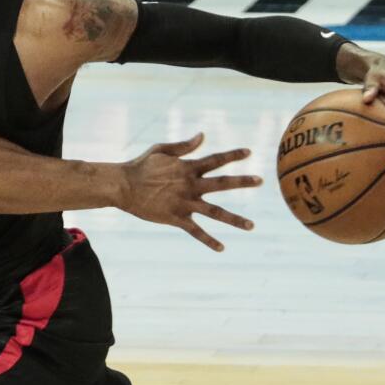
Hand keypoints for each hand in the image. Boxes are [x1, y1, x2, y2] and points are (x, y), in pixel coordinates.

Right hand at [120, 133, 259, 250]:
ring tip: (251, 226)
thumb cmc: (140, 166)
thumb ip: (184, 146)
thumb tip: (203, 135)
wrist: (123, 186)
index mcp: (187, 168)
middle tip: (260, 180)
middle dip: (242, 181)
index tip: (249, 152)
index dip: (233, 155)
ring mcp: (184, 203)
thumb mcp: (161, 150)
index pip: (215, 159)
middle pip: (222, 183)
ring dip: (234, 219)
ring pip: (215, 212)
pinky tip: (222, 248)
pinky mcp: (176, 218)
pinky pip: (196, 231)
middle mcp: (190, 185)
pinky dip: (209, 240)